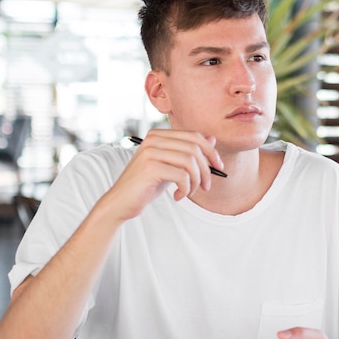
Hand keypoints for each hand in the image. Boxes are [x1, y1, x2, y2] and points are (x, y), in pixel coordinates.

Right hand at [105, 130, 224, 220]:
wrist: (121, 202)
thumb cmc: (146, 185)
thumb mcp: (170, 166)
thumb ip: (187, 152)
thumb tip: (212, 138)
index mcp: (159, 135)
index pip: (194, 136)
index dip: (211, 151)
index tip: (218, 167)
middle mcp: (154, 139)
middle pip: (195, 148)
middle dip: (206, 169)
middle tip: (206, 186)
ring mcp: (151, 152)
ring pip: (190, 162)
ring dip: (196, 181)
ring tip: (189, 192)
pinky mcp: (150, 167)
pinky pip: (182, 176)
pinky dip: (185, 189)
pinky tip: (178, 196)